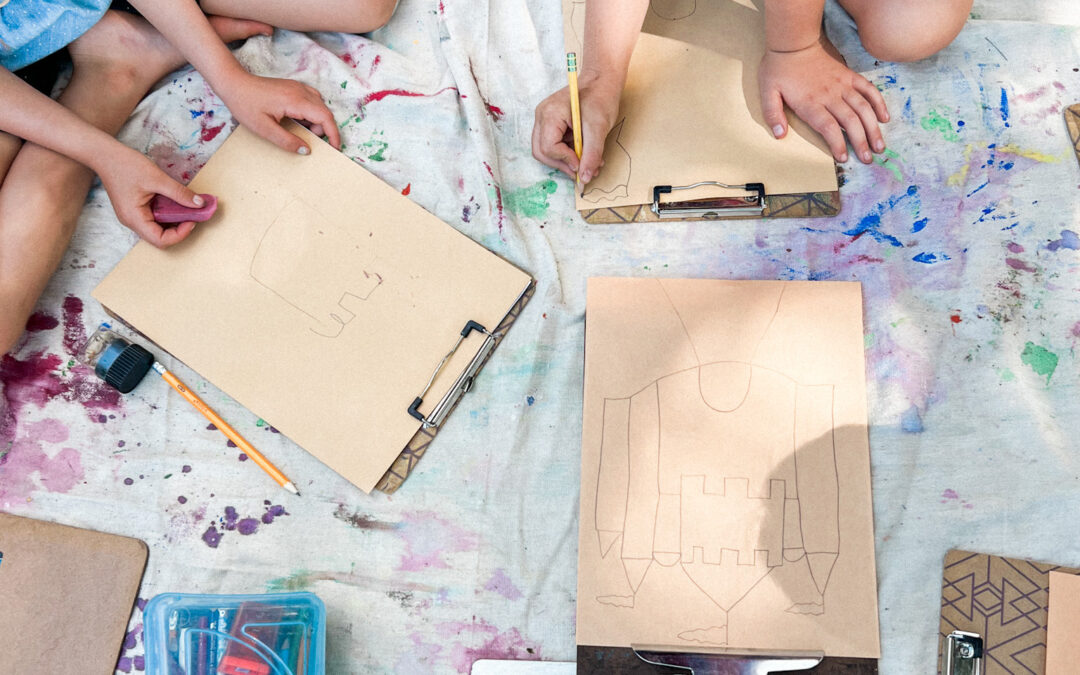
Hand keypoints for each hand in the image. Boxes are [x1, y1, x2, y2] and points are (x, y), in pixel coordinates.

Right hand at [96, 147, 206, 247]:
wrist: (104, 154)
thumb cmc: (125, 165)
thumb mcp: (157, 178)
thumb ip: (179, 193)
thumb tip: (200, 204)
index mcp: (134, 218)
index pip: (161, 240)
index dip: (180, 234)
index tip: (193, 220)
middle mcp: (132, 221)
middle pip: (160, 237)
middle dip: (180, 228)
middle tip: (194, 214)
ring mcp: (133, 216)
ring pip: (158, 227)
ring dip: (175, 220)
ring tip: (187, 207)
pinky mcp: (135, 209)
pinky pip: (154, 218)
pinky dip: (167, 212)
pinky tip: (176, 201)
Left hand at [218, 72, 340, 153]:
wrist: (233, 83)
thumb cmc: (245, 104)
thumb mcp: (264, 129)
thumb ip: (287, 141)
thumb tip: (307, 151)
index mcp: (295, 101)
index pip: (325, 117)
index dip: (333, 134)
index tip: (335, 148)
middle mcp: (301, 91)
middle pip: (325, 112)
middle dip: (323, 130)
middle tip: (310, 142)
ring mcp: (298, 87)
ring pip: (320, 106)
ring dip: (317, 121)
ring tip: (302, 132)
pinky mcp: (293, 87)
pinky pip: (312, 100)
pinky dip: (312, 113)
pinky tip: (299, 121)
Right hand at [532, 73, 621, 183]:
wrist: (602, 80)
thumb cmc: (600, 96)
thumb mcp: (598, 128)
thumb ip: (591, 154)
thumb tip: (584, 178)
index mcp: (550, 113)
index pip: (548, 147)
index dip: (565, 160)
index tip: (582, 165)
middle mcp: (542, 117)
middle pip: (542, 152)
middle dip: (562, 165)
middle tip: (582, 172)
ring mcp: (545, 120)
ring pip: (546, 151)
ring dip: (566, 162)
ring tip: (587, 164)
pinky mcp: (552, 124)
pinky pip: (554, 145)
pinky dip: (568, 154)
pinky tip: (584, 154)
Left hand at [759, 41, 888, 162]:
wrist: (794, 44)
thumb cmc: (779, 70)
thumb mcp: (767, 93)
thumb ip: (772, 114)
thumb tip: (779, 135)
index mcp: (810, 103)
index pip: (829, 128)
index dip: (838, 144)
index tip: (844, 158)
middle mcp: (830, 95)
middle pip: (850, 121)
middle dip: (861, 142)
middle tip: (868, 159)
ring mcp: (842, 85)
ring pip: (863, 108)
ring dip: (873, 128)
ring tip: (880, 146)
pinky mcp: (849, 76)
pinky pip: (869, 89)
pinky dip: (878, 103)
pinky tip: (884, 117)